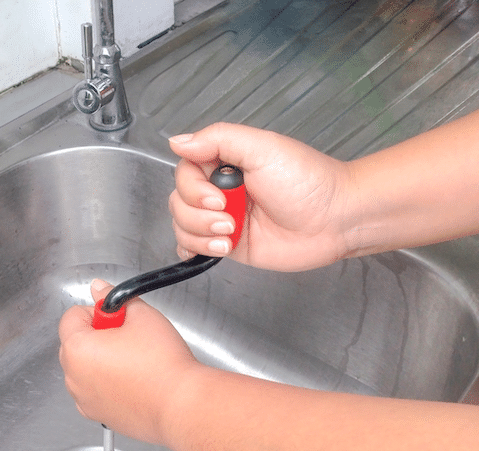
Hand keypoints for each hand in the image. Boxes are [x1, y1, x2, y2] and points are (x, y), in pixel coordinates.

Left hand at [58, 279, 198, 444]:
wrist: (180, 405)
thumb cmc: (162, 364)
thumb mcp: (141, 315)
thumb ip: (113, 298)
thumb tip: (99, 289)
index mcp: (77, 348)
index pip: (72, 316)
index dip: (97, 312)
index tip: (117, 318)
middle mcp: (73, 377)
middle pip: (75, 343)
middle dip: (97, 336)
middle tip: (128, 338)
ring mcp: (84, 400)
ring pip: (84, 369)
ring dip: (100, 361)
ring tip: (133, 362)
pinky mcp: (98, 415)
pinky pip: (94, 392)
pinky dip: (106, 385)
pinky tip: (132, 381)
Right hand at [169, 122, 355, 271]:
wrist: (335, 220)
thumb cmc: (309, 181)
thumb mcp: (262, 147)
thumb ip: (218, 139)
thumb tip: (177, 141)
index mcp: (225, 163)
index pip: (184, 172)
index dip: (193, 189)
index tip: (220, 197)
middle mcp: (220, 190)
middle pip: (179, 201)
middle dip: (198, 214)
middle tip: (230, 217)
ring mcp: (223, 218)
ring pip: (182, 226)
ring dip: (201, 234)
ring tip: (231, 235)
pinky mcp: (228, 244)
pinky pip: (193, 247)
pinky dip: (194, 249)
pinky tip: (216, 247)